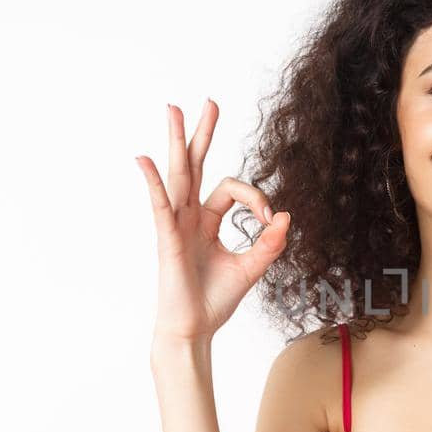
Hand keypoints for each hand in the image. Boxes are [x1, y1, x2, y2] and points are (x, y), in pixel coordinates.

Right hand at [134, 100, 290, 343]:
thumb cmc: (215, 300)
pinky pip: (160, 205)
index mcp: (207, 220)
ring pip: (177, 175)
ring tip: (172, 109)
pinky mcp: (168, 238)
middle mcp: (189, 216)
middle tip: (209, 103)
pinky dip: (153, 182)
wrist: (195, 329)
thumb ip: (269, 242)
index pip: (231, 189)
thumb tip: (286, 217)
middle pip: (195, 165)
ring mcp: (176, 224)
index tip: (272, 218)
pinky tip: (145, 160)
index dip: (256, 197)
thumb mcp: (252, 267)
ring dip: (176, 141)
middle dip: (202, 133)